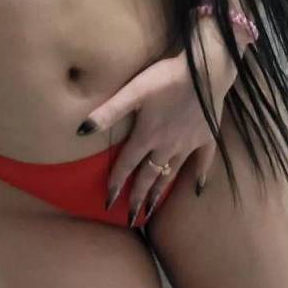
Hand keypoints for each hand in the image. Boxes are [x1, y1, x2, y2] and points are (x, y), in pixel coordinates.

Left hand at [85, 18, 239, 225]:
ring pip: (172, 174)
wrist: (206, 70)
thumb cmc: (166, 77)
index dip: (116, 183)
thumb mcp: (133, 91)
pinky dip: (200, 175)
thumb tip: (81, 129)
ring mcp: (189, 144)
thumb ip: (108, 112)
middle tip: (131, 217)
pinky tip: (197, 188)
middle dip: (138, 197)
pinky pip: (204, 162)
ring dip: (160, 192)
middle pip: (149, 176)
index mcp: (147, 136)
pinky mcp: (207, 137)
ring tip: (153, 210)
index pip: (127, 165)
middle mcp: (167, 146)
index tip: (108, 202)